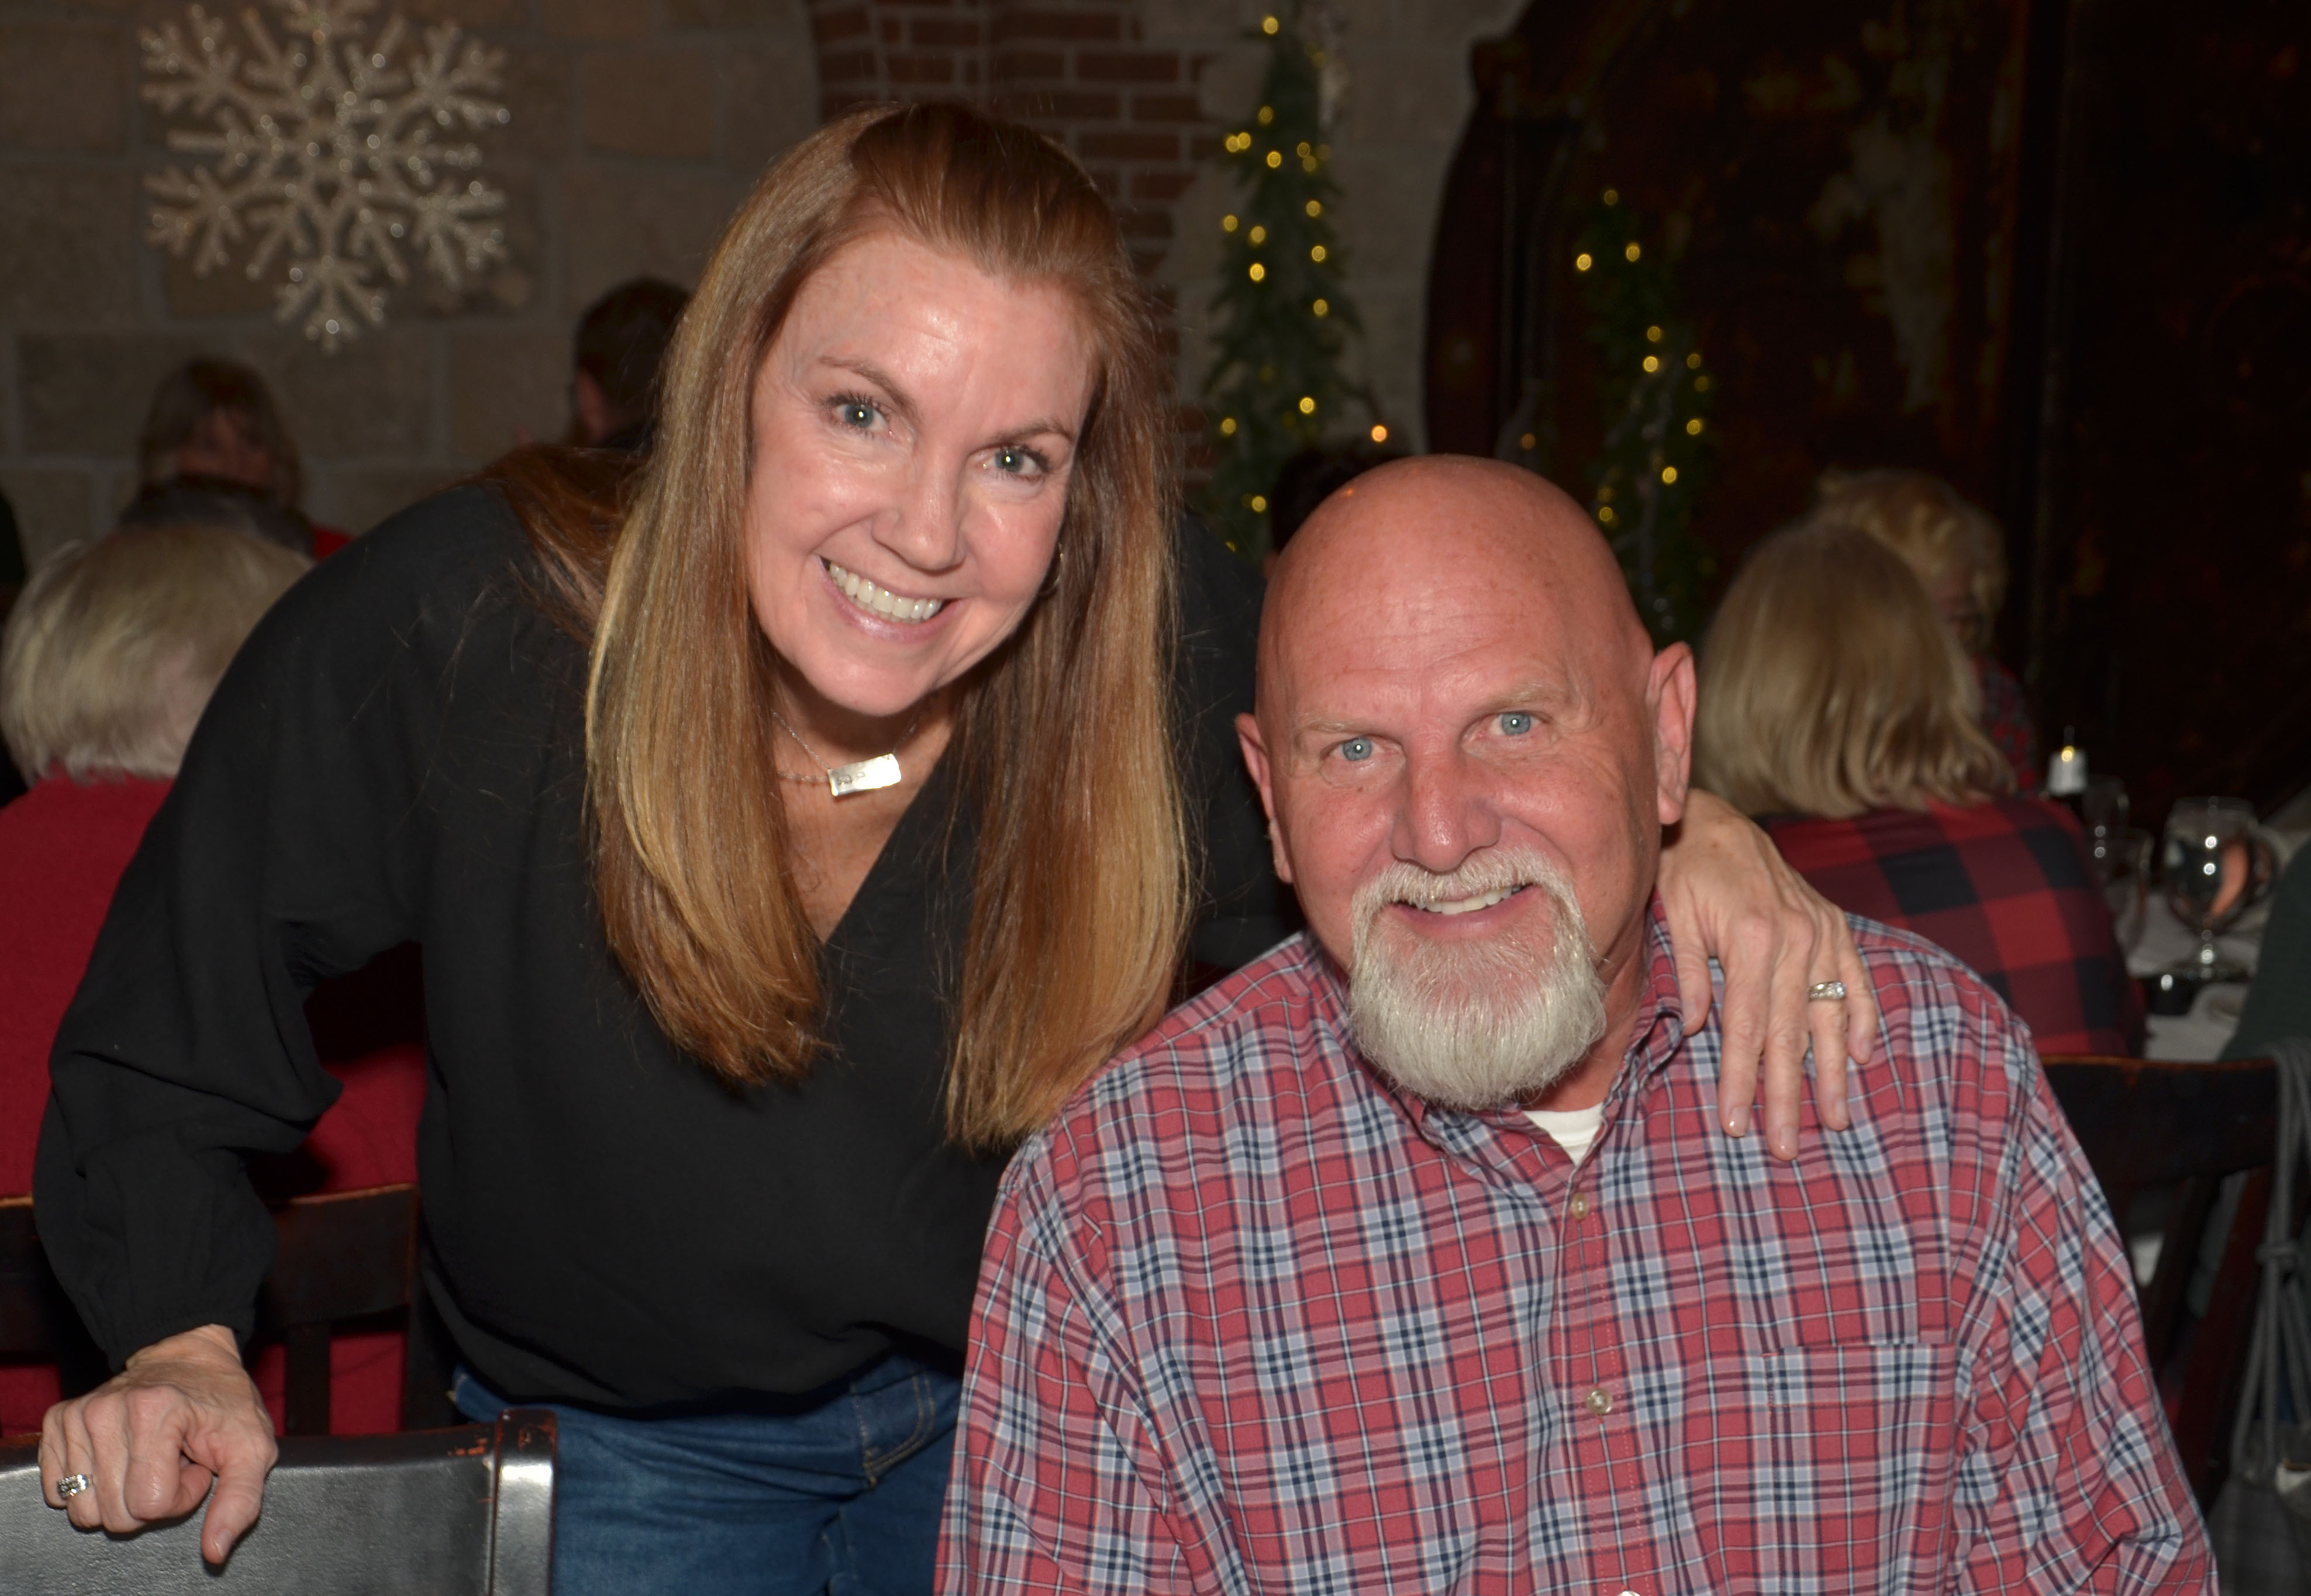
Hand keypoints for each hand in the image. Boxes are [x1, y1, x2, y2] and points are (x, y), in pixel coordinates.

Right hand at [40, 1323, 277, 1564]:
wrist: (188, 1357)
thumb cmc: (223, 1402)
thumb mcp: (252, 1447)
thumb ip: (240, 1501)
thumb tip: (214, 1551)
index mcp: (156, 1411)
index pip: (150, 1504)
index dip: (181, 1497)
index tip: (195, 1466)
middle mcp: (107, 1410)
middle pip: (115, 1514)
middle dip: (151, 1501)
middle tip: (173, 1464)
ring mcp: (78, 1415)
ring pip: (83, 1510)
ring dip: (120, 1495)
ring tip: (148, 1460)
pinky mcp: (58, 1421)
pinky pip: (58, 1491)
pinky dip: (92, 1485)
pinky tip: (120, 1457)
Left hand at [1657, 790, 1876, 1161]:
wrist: (1712, 817)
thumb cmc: (1681, 868)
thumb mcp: (1673, 916)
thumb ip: (1688, 974)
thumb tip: (1694, 1031)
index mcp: (1751, 939)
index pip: (1747, 1028)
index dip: (1742, 1081)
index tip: (1738, 1125)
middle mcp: (1795, 937)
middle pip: (1791, 1034)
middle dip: (1786, 1095)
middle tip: (1783, 1147)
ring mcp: (1820, 931)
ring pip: (1829, 1015)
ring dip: (1833, 1072)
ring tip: (1835, 1119)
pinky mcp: (1833, 924)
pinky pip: (1855, 978)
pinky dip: (1862, 1017)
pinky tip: (1864, 1057)